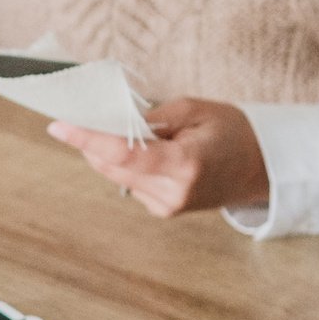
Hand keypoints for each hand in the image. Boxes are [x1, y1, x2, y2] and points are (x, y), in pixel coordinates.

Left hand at [47, 98, 269, 217]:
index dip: (86, 139)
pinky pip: (129, 182)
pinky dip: (124, 163)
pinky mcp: (162, 210)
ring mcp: (166, 205)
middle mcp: (172, 191)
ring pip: (115, 175)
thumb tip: (110, 120)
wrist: (260, 168)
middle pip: (111, 165)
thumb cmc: (234, 132)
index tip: (58, 125)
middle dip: (93, 140)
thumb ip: (151, 116)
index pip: (122, 153)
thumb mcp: (196, 109)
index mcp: (184, 164)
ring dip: (107, 151)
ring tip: (117, 126)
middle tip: (82, 114)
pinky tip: (142, 149)